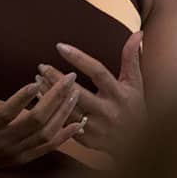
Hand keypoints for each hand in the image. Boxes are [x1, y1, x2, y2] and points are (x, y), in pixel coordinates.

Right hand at [0, 69, 82, 177]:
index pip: (7, 113)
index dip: (21, 99)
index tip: (36, 81)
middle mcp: (4, 141)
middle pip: (35, 122)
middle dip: (55, 99)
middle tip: (69, 78)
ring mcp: (16, 152)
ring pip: (46, 134)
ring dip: (63, 113)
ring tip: (75, 93)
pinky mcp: (24, 158)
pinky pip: (48, 147)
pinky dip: (65, 136)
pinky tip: (78, 122)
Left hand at [36, 31, 146, 154]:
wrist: (139, 144)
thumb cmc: (135, 107)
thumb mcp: (135, 83)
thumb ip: (132, 58)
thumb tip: (137, 32)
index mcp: (119, 94)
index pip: (97, 72)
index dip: (78, 58)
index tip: (59, 46)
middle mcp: (108, 111)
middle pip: (77, 93)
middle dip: (57, 79)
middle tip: (41, 66)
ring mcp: (97, 128)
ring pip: (67, 109)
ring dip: (50, 94)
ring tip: (37, 78)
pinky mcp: (87, 140)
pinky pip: (64, 124)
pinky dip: (52, 110)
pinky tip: (40, 99)